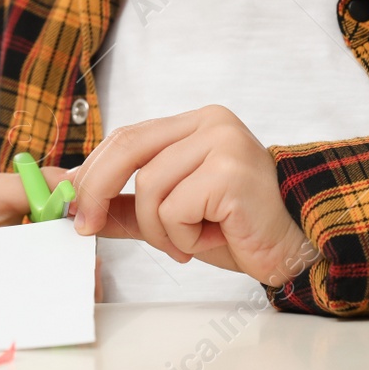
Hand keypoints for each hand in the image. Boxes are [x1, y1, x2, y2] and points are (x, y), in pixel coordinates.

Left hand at [68, 105, 318, 286]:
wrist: (296, 246)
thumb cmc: (240, 228)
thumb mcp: (172, 216)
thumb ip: (127, 206)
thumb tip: (77, 205)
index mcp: (197, 123)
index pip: (128, 136)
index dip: (92, 170)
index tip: (72, 205)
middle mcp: (210, 123)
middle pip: (129, 148)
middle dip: (96, 190)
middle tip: (85, 227)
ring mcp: (223, 143)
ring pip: (149, 187)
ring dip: (160, 230)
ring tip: (190, 241)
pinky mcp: (230, 172)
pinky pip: (174, 208)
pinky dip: (182, 236)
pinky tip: (213, 237)